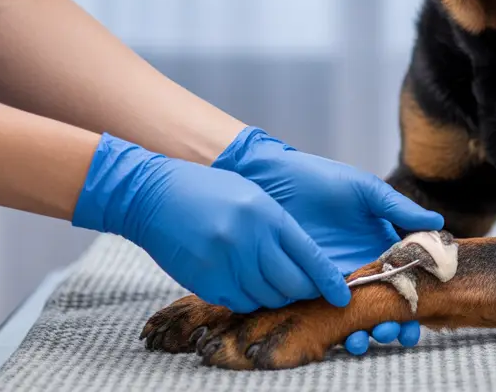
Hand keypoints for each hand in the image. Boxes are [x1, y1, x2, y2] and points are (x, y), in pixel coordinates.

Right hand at [73, 134, 349, 313]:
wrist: (154, 196)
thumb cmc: (209, 192)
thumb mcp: (254, 198)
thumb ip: (280, 228)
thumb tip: (308, 262)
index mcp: (268, 216)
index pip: (310, 258)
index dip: (329, 281)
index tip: (342, 295)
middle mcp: (250, 242)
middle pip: (292, 285)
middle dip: (305, 291)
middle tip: (308, 291)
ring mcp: (226, 264)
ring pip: (267, 298)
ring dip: (276, 295)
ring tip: (274, 283)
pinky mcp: (206, 281)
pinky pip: (240, 302)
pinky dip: (249, 298)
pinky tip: (246, 283)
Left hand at [214, 127, 443, 353]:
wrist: (272, 180)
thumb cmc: (321, 179)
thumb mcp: (365, 191)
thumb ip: (398, 209)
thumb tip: (439, 223)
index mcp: (377, 248)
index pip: (402, 281)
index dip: (413, 302)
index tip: (419, 318)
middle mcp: (356, 269)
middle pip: (379, 307)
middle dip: (390, 326)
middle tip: (390, 333)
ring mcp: (328, 281)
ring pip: (351, 318)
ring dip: (361, 335)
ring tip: (360, 340)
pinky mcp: (301, 287)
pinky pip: (318, 315)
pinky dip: (329, 332)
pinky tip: (336, 337)